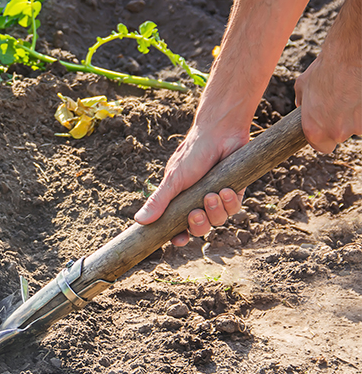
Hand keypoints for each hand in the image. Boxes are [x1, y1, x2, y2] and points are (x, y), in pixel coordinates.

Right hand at [134, 124, 246, 245]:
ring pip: (218, 221)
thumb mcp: (173, 179)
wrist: (220, 133)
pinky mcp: (234, 193)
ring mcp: (217, 198)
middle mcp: (198, 202)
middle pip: (200, 229)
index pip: (178, 227)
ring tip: (212, 194)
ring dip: (214, 210)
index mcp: (180, 201)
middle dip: (198, 225)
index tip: (179, 240)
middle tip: (195, 213)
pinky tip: (225, 189)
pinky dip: (229, 202)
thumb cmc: (193, 153)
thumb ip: (158, 201)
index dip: (179, 237)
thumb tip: (139, 221)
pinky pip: (234, 209)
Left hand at [295, 0, 361, 152]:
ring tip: (353, 93)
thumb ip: (302, 102)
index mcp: (315, 130)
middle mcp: (336, 133)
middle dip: (342, 121)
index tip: (328, 128)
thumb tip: (300, 106)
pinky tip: (360, 93)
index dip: (325, 138)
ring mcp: (358, 126)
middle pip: (341, 135)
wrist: (349, 56)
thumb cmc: (324, 69)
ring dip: (357, 113)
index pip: (322, 148)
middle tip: (342, 102)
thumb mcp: (303, 86)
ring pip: (358, 125)